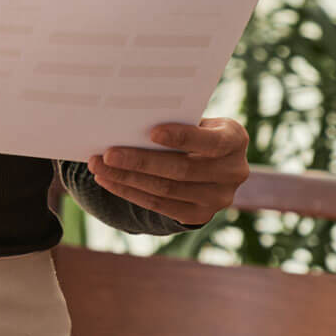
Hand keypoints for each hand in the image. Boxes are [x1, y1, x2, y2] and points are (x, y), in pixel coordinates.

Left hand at [87, 116, 249, 227]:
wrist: (211, 163)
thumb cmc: (196, 131)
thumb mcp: (197, 121)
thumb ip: (176, 121)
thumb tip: (130, 121)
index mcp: (235, 140)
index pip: (210, 142)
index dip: (182, 138)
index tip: (152, 132)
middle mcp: (233, 172)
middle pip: (181, 169)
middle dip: (140, 161)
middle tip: (108, 154)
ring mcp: (218, 198)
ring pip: (165, 190)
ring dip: (127, 178)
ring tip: (99, 166)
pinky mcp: (199, 215)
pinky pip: (159, 205)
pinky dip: (130, 192)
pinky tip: (109, 180)